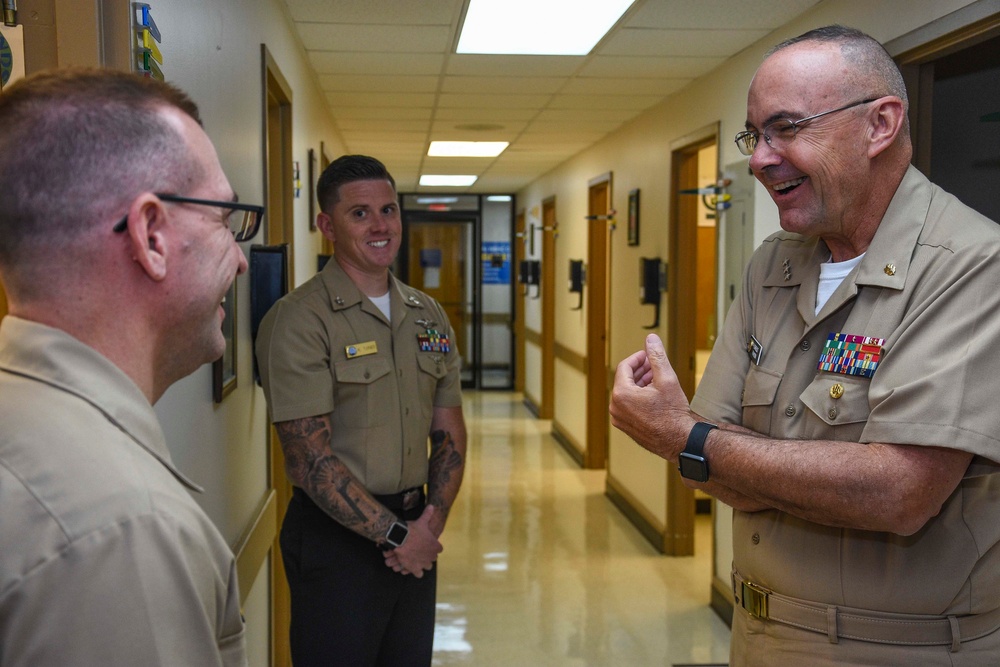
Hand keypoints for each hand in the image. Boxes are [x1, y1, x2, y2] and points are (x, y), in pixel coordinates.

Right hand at [382, 505, 441, 576]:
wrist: (400, 538)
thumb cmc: (412, 530)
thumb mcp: (421, 521)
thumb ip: (428, 514)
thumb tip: (431, 506)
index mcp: (435, 546)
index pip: (438, 549)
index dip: (433, 547)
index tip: (428, 545)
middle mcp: (431, 556)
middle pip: (433, 559)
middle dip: (427, 556)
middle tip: (420, 552)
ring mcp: (423, 563)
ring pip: (427, 567)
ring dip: (423, 565)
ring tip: (416, 560)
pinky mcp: (415, 569)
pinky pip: (419, 574)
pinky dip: (416, 572)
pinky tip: (411, 567)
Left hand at [609, 333, 697, 461]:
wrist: (680, 441)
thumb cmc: (673, 413)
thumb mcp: (666, 379)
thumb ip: (656, 356)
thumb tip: (650, 339)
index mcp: (621, 394)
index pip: (624, 367)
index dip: (637, 358)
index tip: (648, 355)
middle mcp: (616, 408)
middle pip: (624, 380)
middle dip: (639, 370)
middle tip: (654, 365)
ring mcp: (620, 419)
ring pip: (626, 393)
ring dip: (639, 383)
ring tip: (656, 379)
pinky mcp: (626, 427)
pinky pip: (628, 406)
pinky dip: (638, 397)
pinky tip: (654, 395)